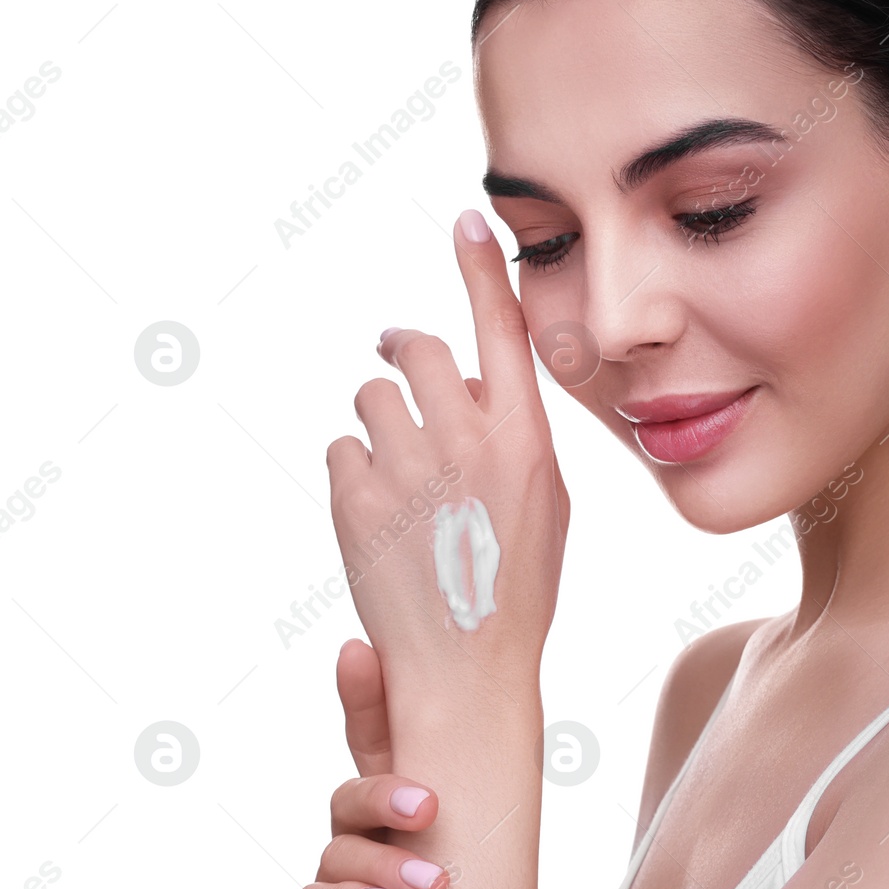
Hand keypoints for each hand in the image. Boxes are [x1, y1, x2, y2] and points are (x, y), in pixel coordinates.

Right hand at [288, 639, 552, 888]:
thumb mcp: (497, 873)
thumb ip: (486, 814)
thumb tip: (508, 729)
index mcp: (410, 817)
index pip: (381, 745)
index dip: (366, 696)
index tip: (360, 650)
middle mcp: (366, 844)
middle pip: (354, 790)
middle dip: (386, 792)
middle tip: (428, 807)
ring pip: (340, 848)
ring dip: (386, 866)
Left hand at [325, 210, 569, 683]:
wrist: (466, 668)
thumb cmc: (516, 584)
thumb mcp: (546, 501)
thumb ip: (512, 432)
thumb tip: (458, 380)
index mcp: (527, 439)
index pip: (502, 329)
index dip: (481, 269)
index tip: (466, 219)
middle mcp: (468, 442)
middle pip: (413, 346)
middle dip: (400, 351)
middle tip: (394, 362)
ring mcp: (408, 468)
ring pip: (370, 396)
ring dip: (380, 423)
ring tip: (402, 478)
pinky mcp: (354, 499)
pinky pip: (342, 449)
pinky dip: (356, 473)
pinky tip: (381, 518)